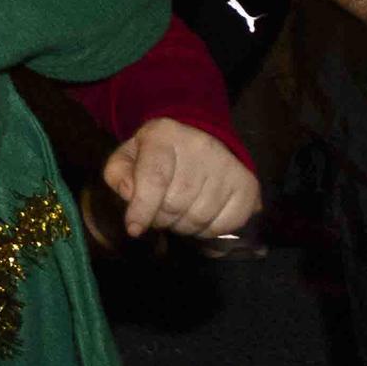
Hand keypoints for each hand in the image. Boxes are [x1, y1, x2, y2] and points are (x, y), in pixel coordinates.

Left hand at [103, 117, 260, 239]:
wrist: (197, 138)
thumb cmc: (155, 153)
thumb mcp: (127, 156)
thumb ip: (119, 175)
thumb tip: (130, 194)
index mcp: (164, 134)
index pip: (154, 178)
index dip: (142, 209)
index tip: (134, 229)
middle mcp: (201, 146)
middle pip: (176, 202)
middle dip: (160, 219)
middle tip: (157, 216)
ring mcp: (228, 165)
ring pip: (200, 217)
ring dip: (182, 227)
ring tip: (176, 216)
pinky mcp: (247, 184)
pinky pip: (225, 224)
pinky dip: (207, 231)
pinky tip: (198, 218)